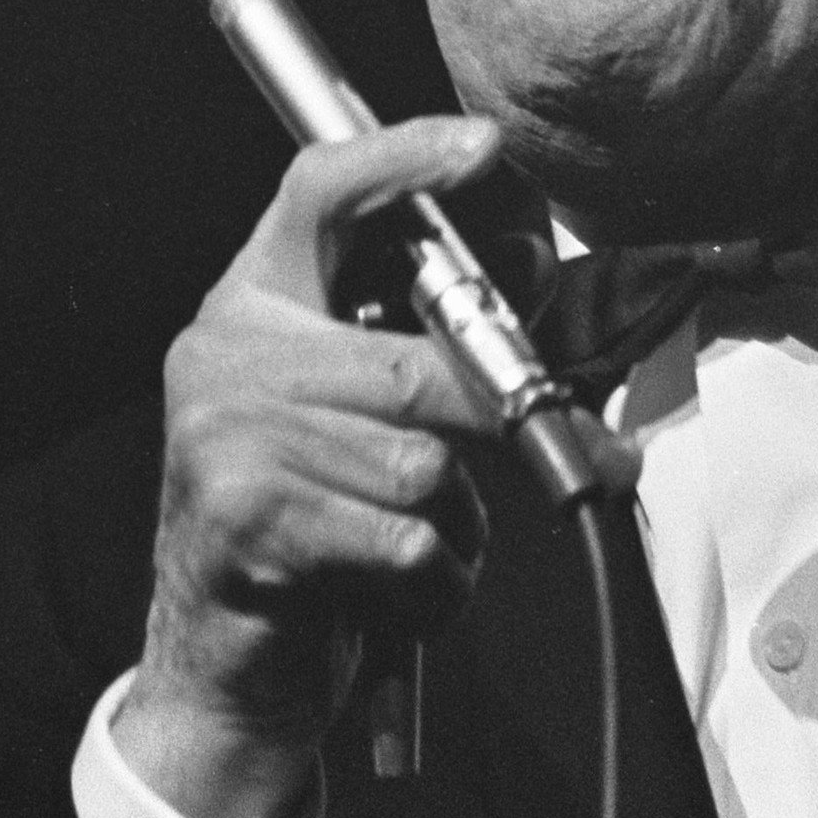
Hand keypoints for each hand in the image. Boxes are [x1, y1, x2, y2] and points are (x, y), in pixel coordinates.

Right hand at [111, 115, 635, 817]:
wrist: (227, 671)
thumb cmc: (316, 528)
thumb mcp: (365, 415)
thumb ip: (432, 348)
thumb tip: (540, 280)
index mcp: (256, 303)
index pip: (319, 191)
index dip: (403, 157)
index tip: (483, 146)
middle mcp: (226, 352)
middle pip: (420, 362)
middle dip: (510, 423)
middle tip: (593, 453)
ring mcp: (225, 434)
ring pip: (425, 464)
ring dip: (456, 525)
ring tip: (408, 548)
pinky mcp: (244, 519)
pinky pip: (407, 539)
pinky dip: (432, 583)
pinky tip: (387, 594)